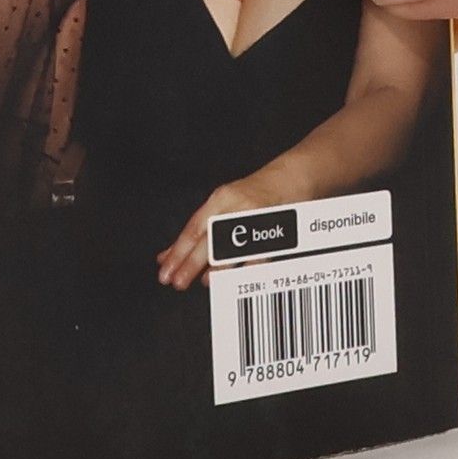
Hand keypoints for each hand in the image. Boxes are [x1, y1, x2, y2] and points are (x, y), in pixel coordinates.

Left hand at [155, 172, 280, 292]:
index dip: (178, 251)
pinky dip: (247, 268)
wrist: (293, 176)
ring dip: (217, 267)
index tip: (164, 269)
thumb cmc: (254, 193)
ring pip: (234, 246)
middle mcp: (236, 207)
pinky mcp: (276, 229)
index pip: (194, 228)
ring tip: (205, 282)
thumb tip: (166, 256)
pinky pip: (260, 253)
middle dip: (191, 262)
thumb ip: (197, 231)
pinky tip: (236, 279)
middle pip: (209, 238)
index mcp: (220, 199)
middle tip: (177, 281)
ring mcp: (257, 218)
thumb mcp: (222, 204)